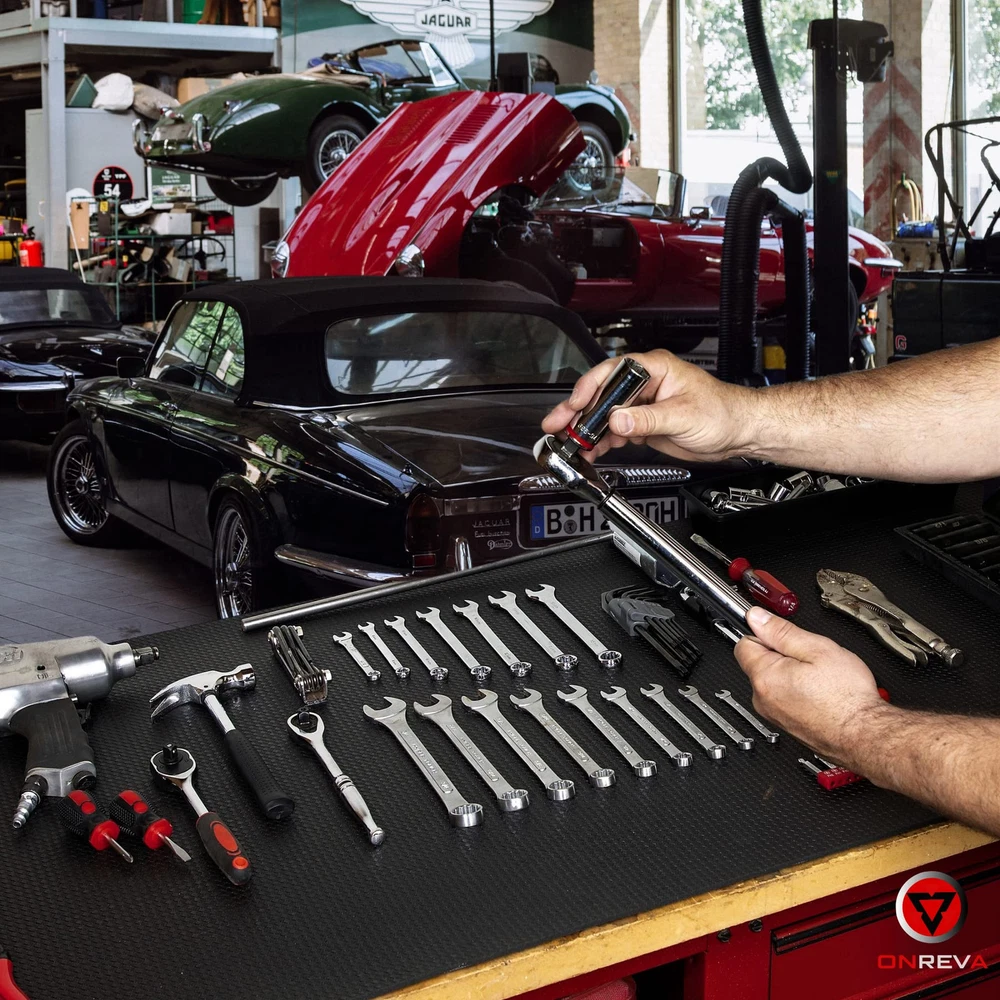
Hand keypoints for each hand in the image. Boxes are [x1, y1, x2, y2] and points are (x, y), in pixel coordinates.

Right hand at [541, 349, 756, 461]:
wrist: (737, 433)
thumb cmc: (723, 412)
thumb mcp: (683, 415)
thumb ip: (647, 418)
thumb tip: (618, 419)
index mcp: (653, 369)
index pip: (612, 373)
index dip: (590, 389)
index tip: (575, 405)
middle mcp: (644, 384)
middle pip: (601, 395)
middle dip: (577, 412)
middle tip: (557, 425)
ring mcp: (641, 405)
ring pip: (604, 415)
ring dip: (586, 431)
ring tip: (569, 444)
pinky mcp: (642, 424)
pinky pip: (614, 431)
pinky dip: (602, 442)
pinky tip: (591, 450)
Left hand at [735, 607, 886, 761]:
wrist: (865, 735)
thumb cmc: (847, 698)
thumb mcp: (817, 649)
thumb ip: (782, 631)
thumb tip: (757, 618)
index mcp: (765, 677)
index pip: (744, 643)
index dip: (765, 634)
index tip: (782, 635)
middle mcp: (762, 699)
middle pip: (759, 663)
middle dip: (780, 655)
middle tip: (809, 659)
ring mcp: (773, 715)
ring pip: (773, 682)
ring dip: (790, 675)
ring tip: (818, 678)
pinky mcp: (786, 725)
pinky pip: (784, 700)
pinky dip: (797, 693)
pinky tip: (819, 693)